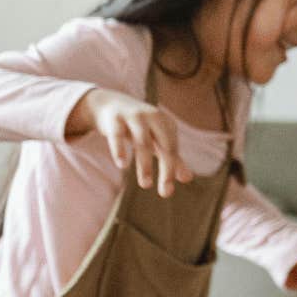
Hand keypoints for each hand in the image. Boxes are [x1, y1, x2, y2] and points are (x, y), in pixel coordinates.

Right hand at [68, 88, 194, 196]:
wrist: (109, 103)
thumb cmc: (139, 126)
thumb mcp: (156, 140)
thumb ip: (171, 158)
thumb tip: (187, 179)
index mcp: (165, 123)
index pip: (172, 149)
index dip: (172, 170)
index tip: (167, 191)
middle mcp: (153, 118)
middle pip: (164, 145)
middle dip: (167, 168)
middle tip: (165, 193)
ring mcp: (133, 116)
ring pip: (142, 142)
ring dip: (145, 165)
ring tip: (146, 185)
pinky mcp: (114, 118)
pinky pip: (117, 135)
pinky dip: (120, 149)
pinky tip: (122, 165)